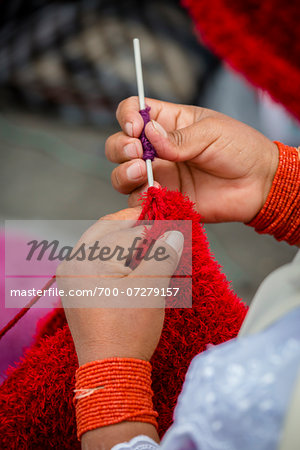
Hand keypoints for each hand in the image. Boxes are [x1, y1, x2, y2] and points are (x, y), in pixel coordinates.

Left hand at [56, 207, 183, 365]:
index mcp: (86, 259)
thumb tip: (174, 234)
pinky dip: (115, 256)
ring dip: (124, 240)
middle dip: (132, 226)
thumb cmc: (128, 329)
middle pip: (105, 230)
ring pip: (100, 245)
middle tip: (158, 226)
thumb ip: (162, 255)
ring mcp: (71, 277)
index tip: (169, 225)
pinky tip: (133, 260)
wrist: (110, 371)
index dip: (150, 227)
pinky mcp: (77, 290)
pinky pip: (96, 261)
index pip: (124, 231)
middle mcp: (72, 263)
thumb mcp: (151, 288)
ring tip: (149, 243)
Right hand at [105, 96, 278, 222]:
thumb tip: (147, 133)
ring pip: (122, 176)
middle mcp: (158, 150)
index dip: (127, 117)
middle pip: (119, 146)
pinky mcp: (165, 200)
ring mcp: (160, 176)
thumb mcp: (211, 132)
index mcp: (168, 123)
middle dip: (120, 148)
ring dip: (124, 174)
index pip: (133, 112)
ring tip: (142, 174)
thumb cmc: (240, 149)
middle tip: (137, 152)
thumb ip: (178, 138)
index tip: (136, 127)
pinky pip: (140, 203)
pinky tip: (154, 194)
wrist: (259, 185)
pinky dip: (139, 200)